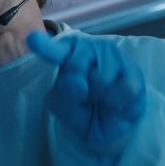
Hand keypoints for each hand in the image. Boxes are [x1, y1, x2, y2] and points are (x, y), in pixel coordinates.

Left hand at [27, 31, 145, 143]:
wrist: (109, 125)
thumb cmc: (82, 108)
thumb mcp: (63, 104)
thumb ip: (62, 93)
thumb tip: (78, 85)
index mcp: (67, 53)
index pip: (55, 49)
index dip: (44, 45)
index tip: (32, 40)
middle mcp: (89, 49)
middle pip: (76, 65)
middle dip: (76, 86)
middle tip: (82, 94)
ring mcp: (112, 56)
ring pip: (100, 78)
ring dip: (98, 95)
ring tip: (100, 97)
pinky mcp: (132, 70)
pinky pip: (122, 87)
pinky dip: (116, 100)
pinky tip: (115, 100)